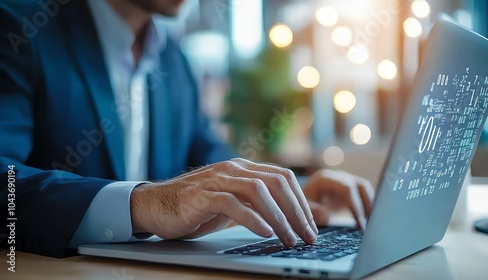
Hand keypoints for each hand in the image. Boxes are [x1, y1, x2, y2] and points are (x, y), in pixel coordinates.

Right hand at [130, 158, 317, 246]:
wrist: (156, 205)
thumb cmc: (198, 207)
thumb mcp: (236, 205)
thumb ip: (261, 207)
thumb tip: (297, 219)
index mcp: (244, 168)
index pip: (284, 177)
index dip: (302, 202)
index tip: (312, 226)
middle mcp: (234, 169)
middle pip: (276, 182)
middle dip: (296, 211)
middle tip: (307, 236)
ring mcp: (217, 179)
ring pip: (258, 190)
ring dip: (279, 216)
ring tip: (289, 238)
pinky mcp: (201, 195)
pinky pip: (232, 203)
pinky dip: (252, 218)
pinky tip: (265, 232)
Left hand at [302, 169, 373, 227]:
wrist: (301, 203)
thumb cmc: (301, 207)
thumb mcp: (302, 210)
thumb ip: (312, 212)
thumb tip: (325, 215)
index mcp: (325, 178)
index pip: (347, 188)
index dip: (356, 205)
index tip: (360, 223)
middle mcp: (337, 177)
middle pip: (360, 186)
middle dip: (366, 206)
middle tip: (367, 227)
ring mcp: (345, 180)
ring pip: (366, 189)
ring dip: (371, 206)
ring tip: (371, 225)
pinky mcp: (352, 189)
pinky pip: (366, 194)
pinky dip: (369, 207)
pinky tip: (368, 222)